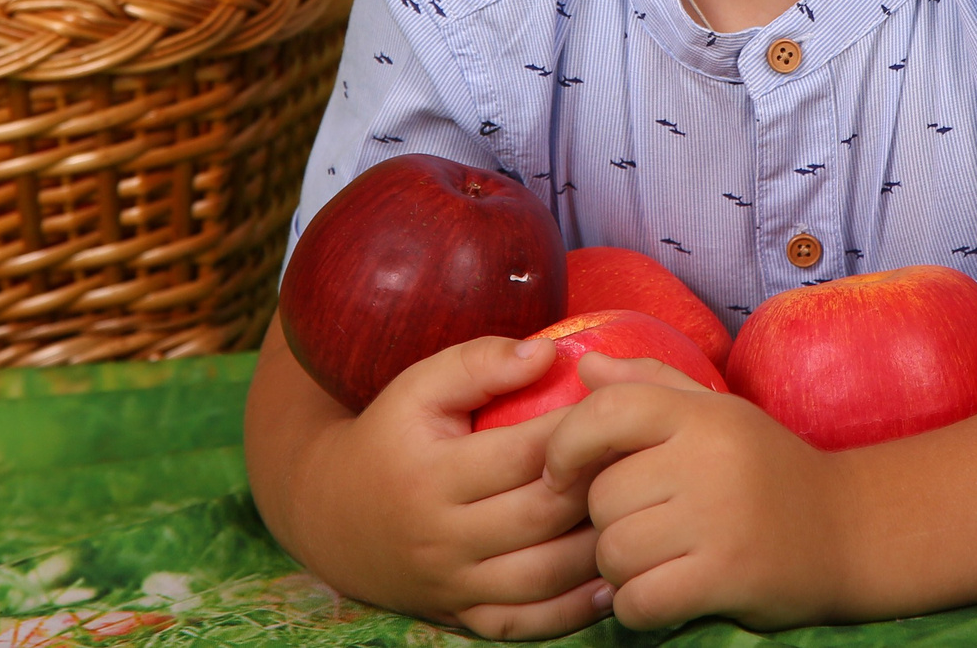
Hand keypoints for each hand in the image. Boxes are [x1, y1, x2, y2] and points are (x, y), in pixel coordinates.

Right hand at [261, 331, 612, 638]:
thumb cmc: (391, 437)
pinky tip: (611, 579)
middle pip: (543, 516)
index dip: (582, 432)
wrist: (332, 515)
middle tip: (645, 462)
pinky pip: (528, 624)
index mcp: (433, 475)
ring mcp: (454, 585)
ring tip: (638, 517)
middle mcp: (443, 538)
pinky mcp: (463, 618)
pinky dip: (575, 610)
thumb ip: (480, 363)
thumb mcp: (419, 386)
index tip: (619, 411)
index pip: (527, 453)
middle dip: (600, 487)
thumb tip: (549, 354)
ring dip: (599, 549)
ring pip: (544, 577)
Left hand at [542, 353, 852, 629]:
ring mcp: (721, 519)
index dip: (566, 445)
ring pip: (614, 552)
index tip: (562, 474)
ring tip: (656, 562)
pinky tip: (664, 595)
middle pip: (602, 497)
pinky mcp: (728, 575)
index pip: (607, 412)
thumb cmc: (771, 471)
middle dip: (607, 523)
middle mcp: (711, 459)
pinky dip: (638, 607)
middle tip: (644, 528)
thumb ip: (650, 385)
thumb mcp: (718, 415)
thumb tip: (585, 366)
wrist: (851, 531)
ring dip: (621, 570)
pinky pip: (639, 600)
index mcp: (703, 414)